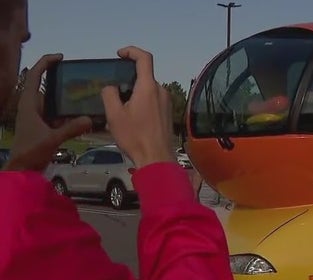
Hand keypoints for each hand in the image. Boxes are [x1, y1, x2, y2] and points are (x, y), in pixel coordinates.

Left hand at [2, 54, 91, 171]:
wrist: (22, 169)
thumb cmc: (31, 151)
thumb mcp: (52, 139)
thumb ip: (71, 129)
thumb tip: (90, 119)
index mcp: (29, 104)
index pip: (35, 76)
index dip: (45, 63)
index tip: (60, 58)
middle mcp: (32, 106)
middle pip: (45, 86)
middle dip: (60, 80)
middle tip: (79, 77)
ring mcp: (37, 116)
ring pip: (52, 101)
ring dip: (65, 97)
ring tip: (84, 94)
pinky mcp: (43, 126)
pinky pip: (57, 114)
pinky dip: (68, 112)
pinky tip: (81, 114)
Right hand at [101, 46, 175, 168]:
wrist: (157, 158)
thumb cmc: (136, 137)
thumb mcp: (114, 115)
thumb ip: (109, 94)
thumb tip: (111, 88)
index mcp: (149, 87)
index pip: (144, 58)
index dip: (131, 51)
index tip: (120, 54)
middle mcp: (161, 91)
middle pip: (143, 77)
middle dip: (127, 83)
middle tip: (114, 98)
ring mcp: (167, 103)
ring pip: (147, 91)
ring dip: (134, 96)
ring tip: (122, 114)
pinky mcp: (168, 113)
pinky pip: (153, 102)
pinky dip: (141, 105)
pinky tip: (133, 121)